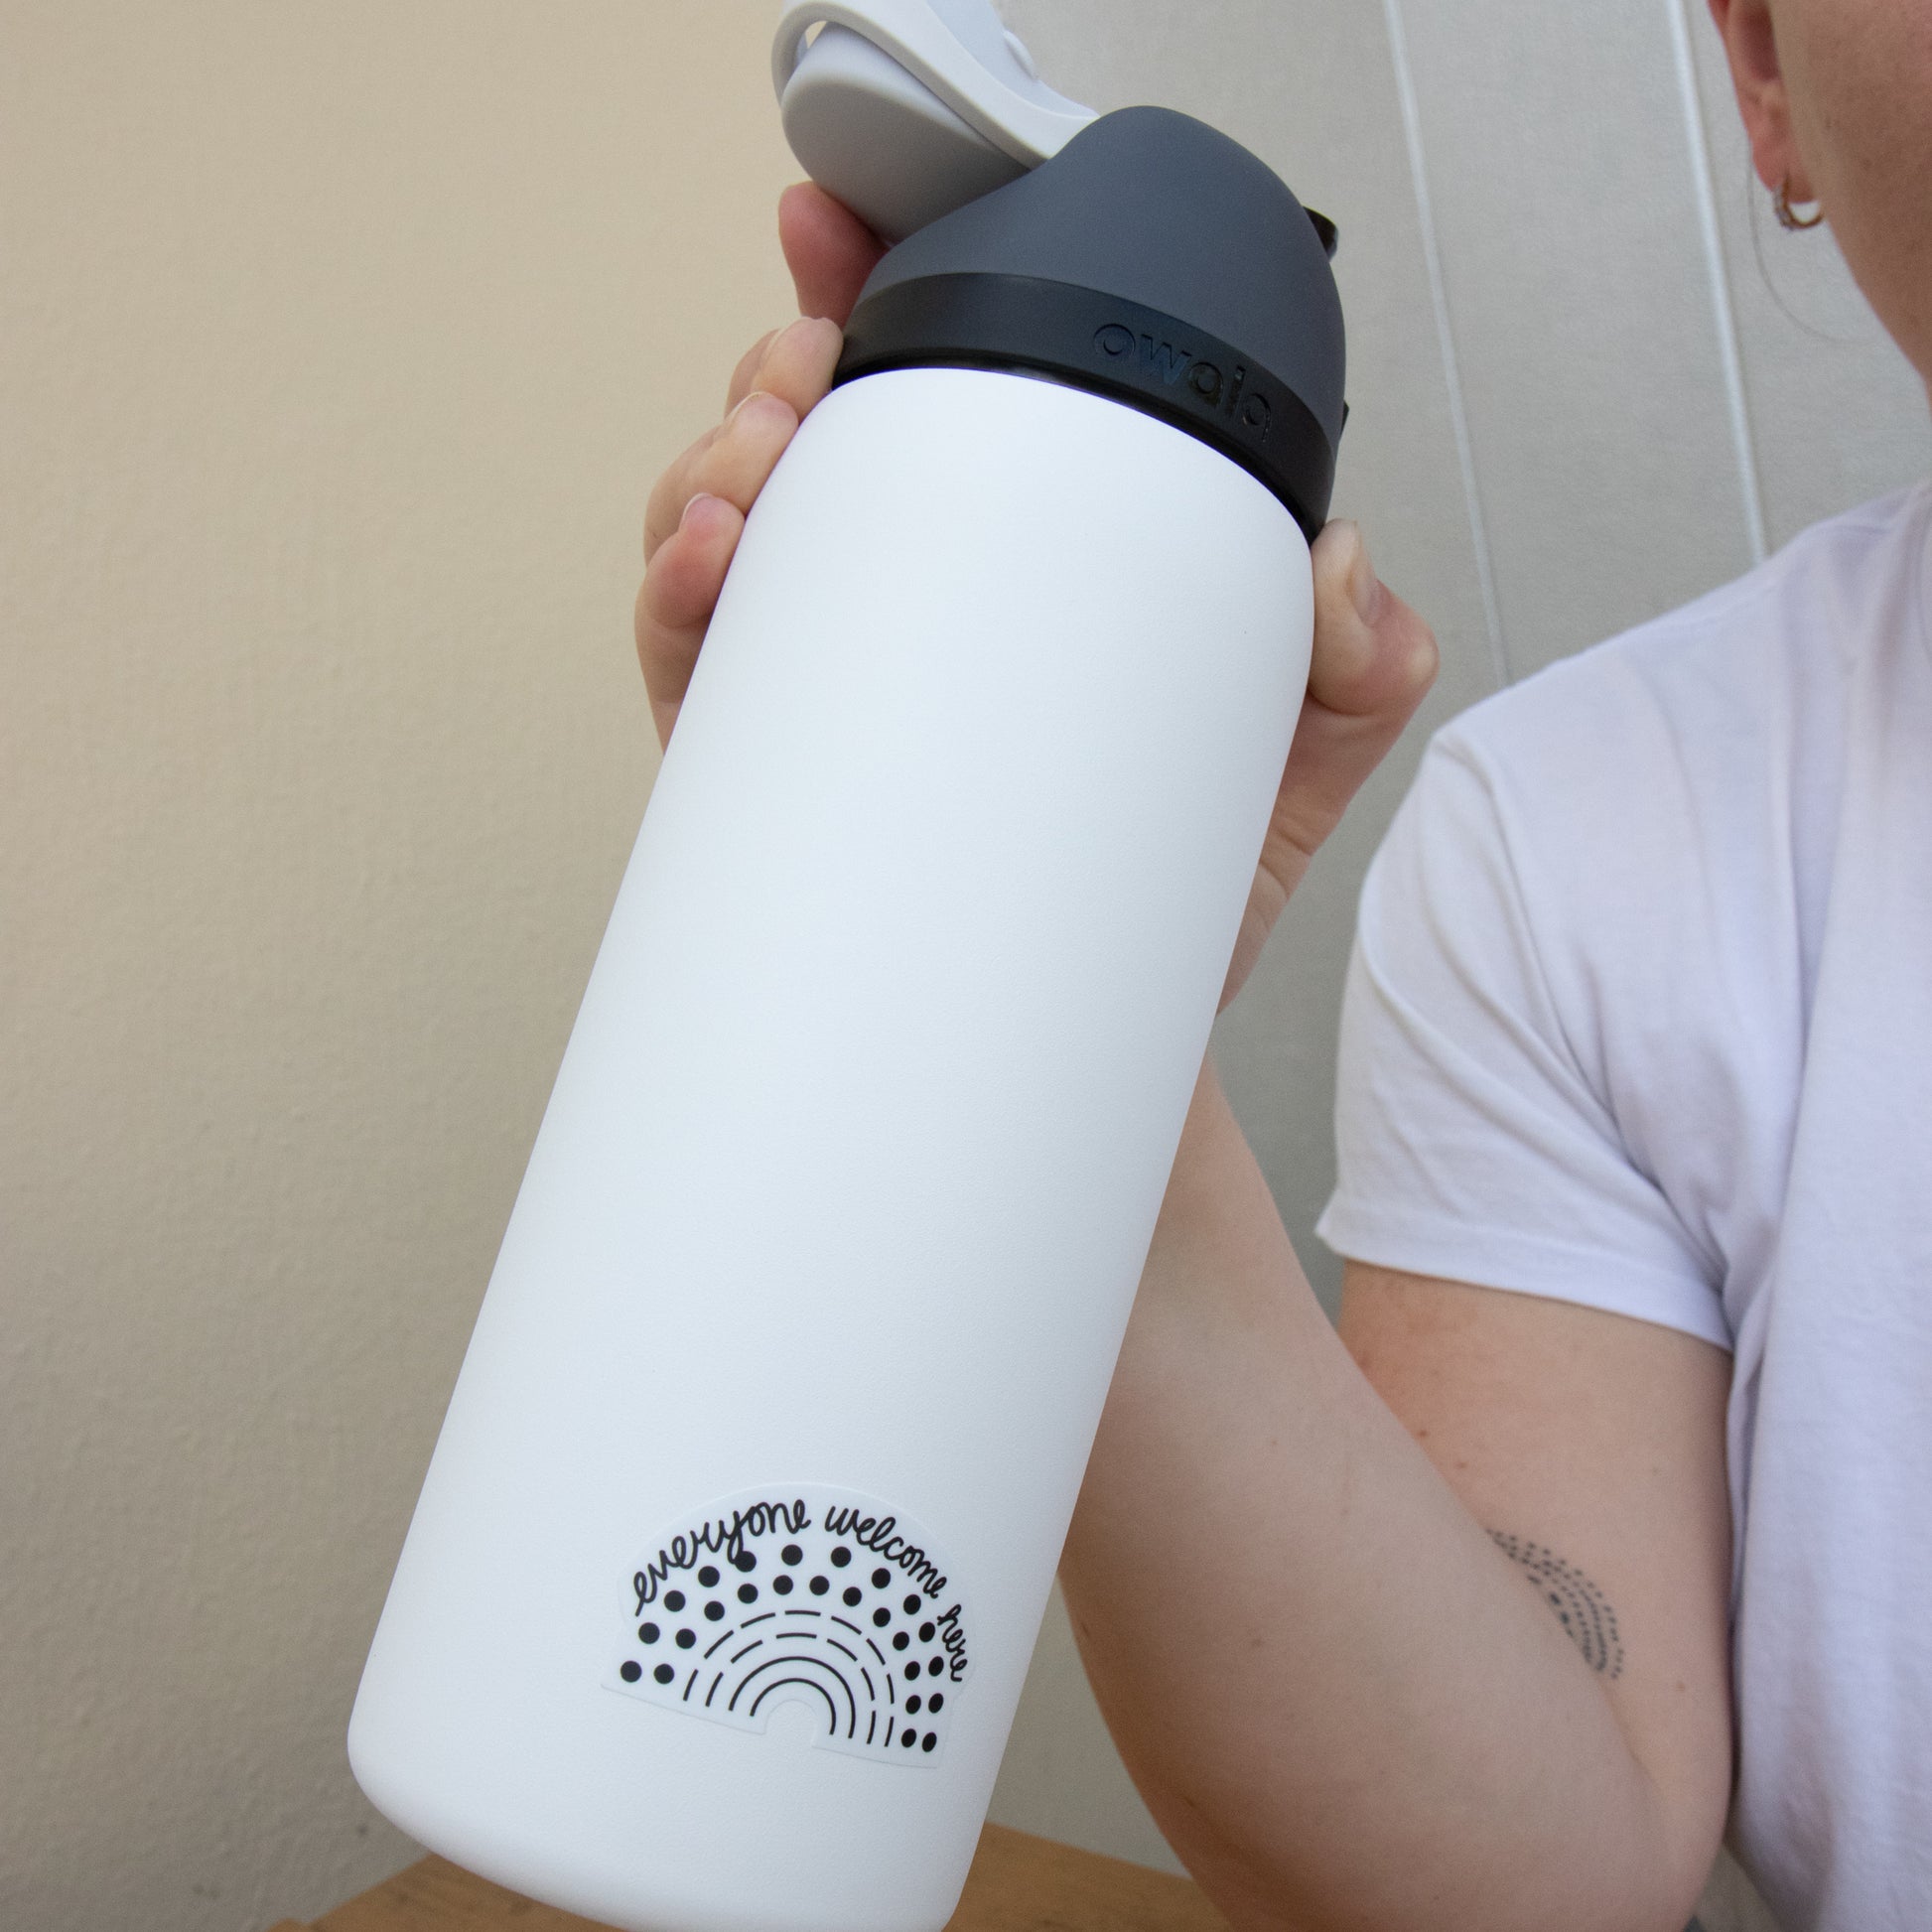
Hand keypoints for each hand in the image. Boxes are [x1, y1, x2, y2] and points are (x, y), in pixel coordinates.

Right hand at [634, 184, 1438, 1006]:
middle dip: (786, 362)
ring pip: (725, 526)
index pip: (943, 408)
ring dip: (719, 457)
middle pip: (809, 442)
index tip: (857, 232)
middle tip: (813, 352)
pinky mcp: (763, 770)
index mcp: (1018, 577)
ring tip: (765, 454)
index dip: (886, 299)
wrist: (1107, 1056)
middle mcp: (908, 615)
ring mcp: (826, 686)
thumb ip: (1364, 665)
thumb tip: (1339, 561)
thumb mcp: (1300, 768)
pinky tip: (716, 559)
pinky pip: (693, 660)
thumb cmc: (1175, 907)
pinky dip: (678, 591)